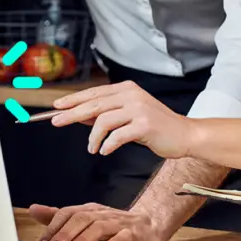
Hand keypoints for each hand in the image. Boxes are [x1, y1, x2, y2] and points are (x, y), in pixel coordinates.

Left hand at [28, 203, 167, 240]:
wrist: (149, 228)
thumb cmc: (113, 227)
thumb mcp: (85, 223)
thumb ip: (60, 218)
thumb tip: (33, 210)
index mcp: (89, 211)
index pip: (67, 213)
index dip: (53, 228)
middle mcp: (102, 214)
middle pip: (81, 219)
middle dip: (64, 235)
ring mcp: (119, 223)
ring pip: (99, 228)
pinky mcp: (134, 234)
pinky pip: (124, 237)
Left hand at [49, 81, 195, 159]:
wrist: (184, 135)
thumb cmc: (155, 127)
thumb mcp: (129, 116)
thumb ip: (107, 113)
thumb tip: (78, 115)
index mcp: (127, 89)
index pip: (94, 93)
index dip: (73, 100)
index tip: (56, 107)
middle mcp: (132, 95)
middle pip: (95, 104)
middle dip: (72, 114)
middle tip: (56, 122)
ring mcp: (139, 109)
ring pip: (104, 120)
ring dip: (93, 137)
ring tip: (91, 149)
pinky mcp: (145, 125)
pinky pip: (118, 136)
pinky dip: (108, 145)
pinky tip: (104, 151)